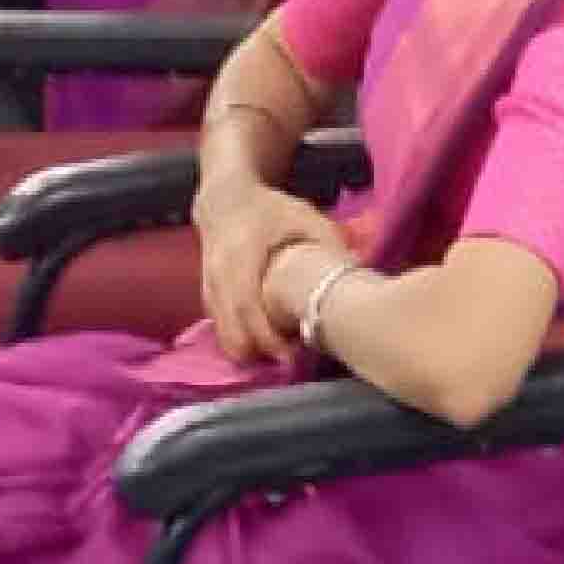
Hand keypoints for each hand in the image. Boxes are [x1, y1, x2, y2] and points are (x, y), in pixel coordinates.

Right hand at [195, 184, 345, 364]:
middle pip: (231, 327)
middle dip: (258, 352)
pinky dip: (239, 340)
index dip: (266, 335)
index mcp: (242, 254)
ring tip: (280, 355)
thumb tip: (356, 271)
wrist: (225, 201)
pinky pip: (220, 327)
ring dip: (248, 350)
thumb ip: (329, 242)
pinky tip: (263, 345)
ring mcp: (208, 286)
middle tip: (288, 363)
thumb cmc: (270, 210)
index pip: (247, 304)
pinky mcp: (207, 295)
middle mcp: (218, 274)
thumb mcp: (305, 217)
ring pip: (222, 332)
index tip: (289, 355)